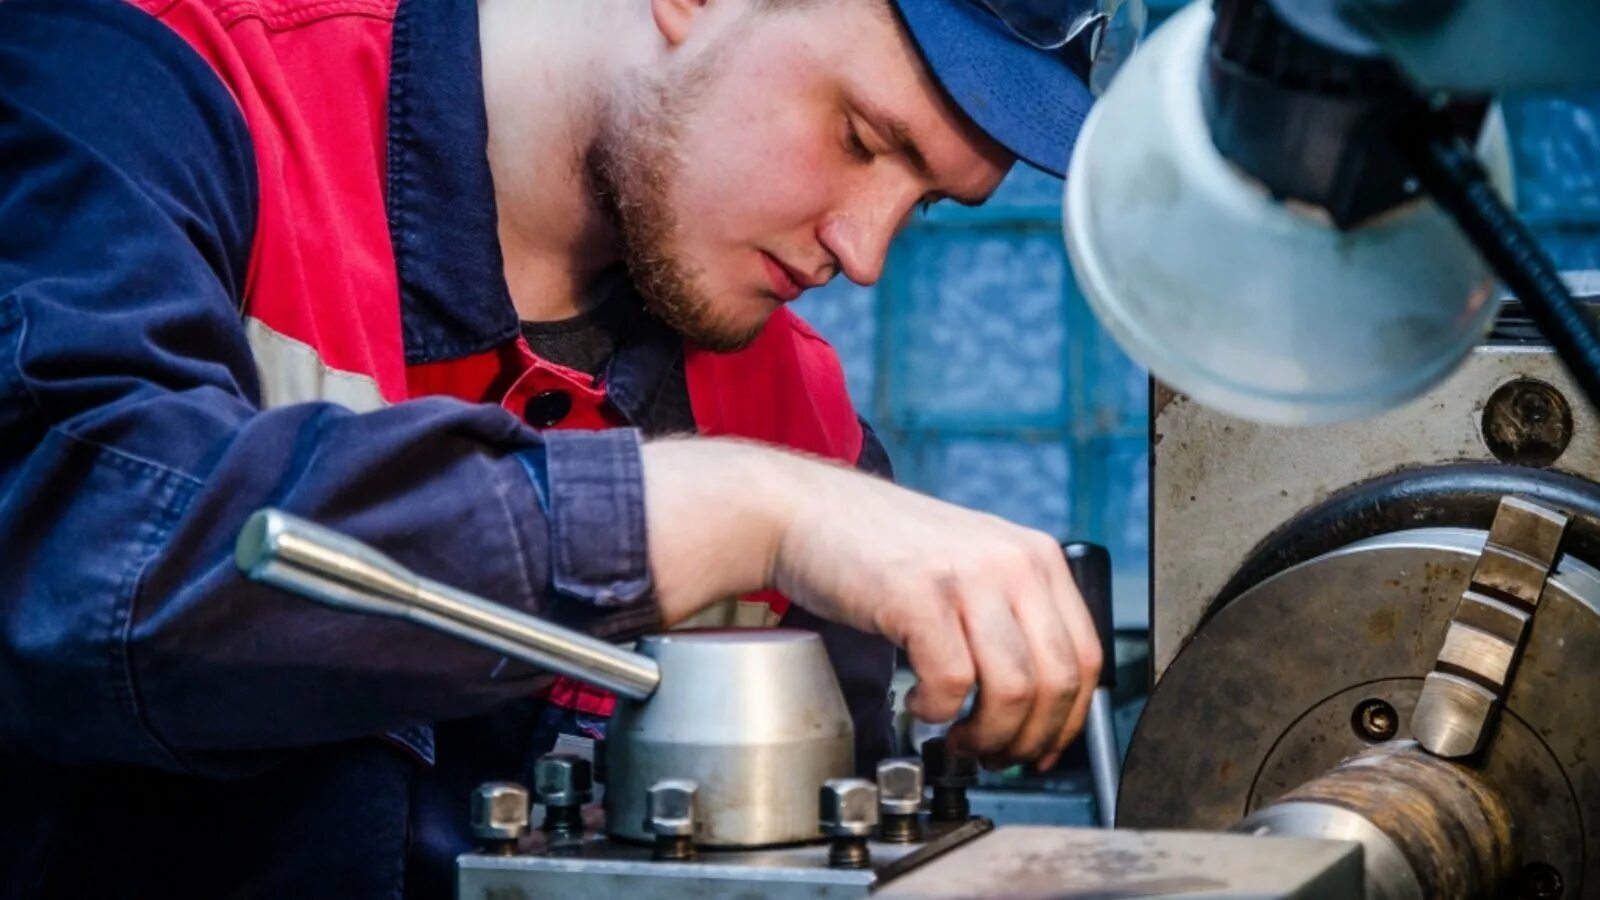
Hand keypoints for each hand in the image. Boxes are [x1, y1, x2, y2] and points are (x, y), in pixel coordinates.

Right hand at [641, 438, 1101, 770]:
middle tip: (995, 754)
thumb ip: (1009, 613)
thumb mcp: (968, 563)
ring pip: (1013, 690)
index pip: (1087, 656)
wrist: (803, 510)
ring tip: (956, 734)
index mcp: (1035, 555)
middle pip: (1057, 680)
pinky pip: (952, 683)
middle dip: (1029, 736)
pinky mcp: (919, 596)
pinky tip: (918, 701)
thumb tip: (1037, 700)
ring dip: (986, 733)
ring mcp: (967, 576)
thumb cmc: (877, 546)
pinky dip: (936, 710)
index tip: (1043, 746)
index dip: (1069, 718)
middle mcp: (1012, 561)